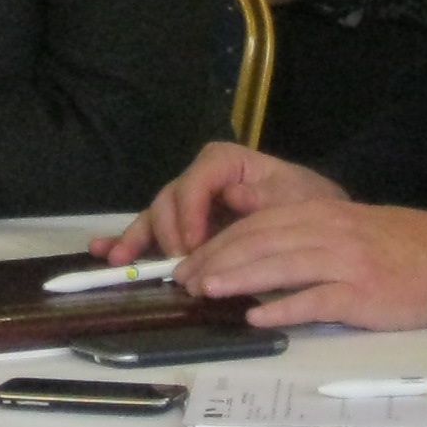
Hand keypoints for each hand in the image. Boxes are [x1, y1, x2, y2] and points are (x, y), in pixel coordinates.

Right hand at [96, 139, 335, 263]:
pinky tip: (106, 251)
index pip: (198, 179)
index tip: (194, 244)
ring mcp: (190, 203)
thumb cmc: (309, 206)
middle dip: (168, 232)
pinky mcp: (185, 226)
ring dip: (134, 238)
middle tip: (177, 264)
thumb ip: (266, 199)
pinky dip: (130, 241)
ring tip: (116, 260)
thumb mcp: (298, 199)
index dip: (191, 211)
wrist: (321, 223)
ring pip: (155, 216)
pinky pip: (153, 231)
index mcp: (228, 162)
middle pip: (171, 198)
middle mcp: (202, 178)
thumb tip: (234, 196)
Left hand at [179, 200, 426, 331]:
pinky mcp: (361, 294)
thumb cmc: (400, 247)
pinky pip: (315, 301)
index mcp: (323, 214)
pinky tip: (257, 318)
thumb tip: (257, 252)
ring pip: (280, 266)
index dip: (219, 242)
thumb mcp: (349, 226)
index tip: (191, 260)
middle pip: (260, 241)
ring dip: (239, 279)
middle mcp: (329, 232)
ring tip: (207, 292)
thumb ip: (306, 233)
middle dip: (218, 260)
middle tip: (186, 280)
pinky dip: (283, 309)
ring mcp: (345, 263)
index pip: (258, 224)